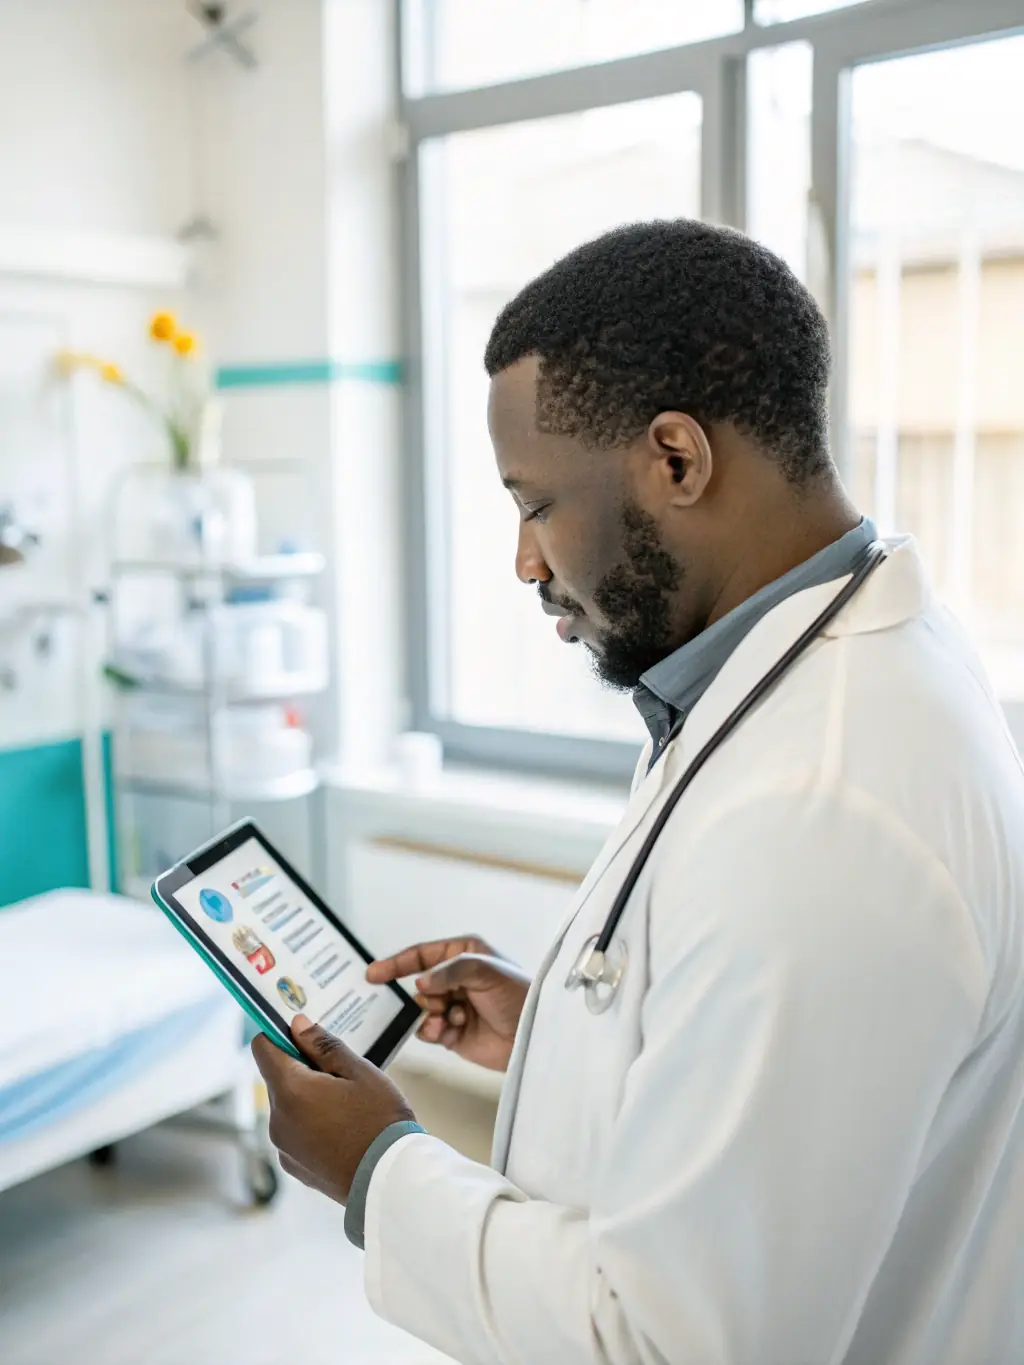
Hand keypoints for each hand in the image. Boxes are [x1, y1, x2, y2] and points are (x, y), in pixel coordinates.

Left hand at [251, 1015, 414, 1203]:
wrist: (391, 1180)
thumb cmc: (380, 1122)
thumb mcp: (359, 1072)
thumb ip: (323, 1045)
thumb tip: (297, 1024)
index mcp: (291, 1091)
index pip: (263, 1048)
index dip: (279, 1034)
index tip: (303, 1036)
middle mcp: (278, 1120)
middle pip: (278, 1078)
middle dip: (303, 1068)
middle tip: (341, 1075)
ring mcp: (284, 1147)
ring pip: (288, 1106)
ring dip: (308, 1098)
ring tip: (348, 1106)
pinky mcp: (294, 1166)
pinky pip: (295, 1133)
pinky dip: (311, 1125)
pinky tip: (343, 1130)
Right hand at [368, 936, 530, 1072]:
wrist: (534, 1035)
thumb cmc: (517, 994)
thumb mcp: (486, 971)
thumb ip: (449, 972)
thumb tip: (419, 983)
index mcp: (461, 955)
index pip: (420, 955)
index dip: (395, 964)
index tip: (372, 974)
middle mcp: (454, 979)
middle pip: (417, 986)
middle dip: (423, 997)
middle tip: (438, 1004)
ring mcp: (452, 1006)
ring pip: (420, 1010)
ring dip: (430, 1015)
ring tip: (449, 1020)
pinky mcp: (452, 1032)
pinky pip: (428, 1030)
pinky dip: (433, 1031)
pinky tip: (449, 1031)